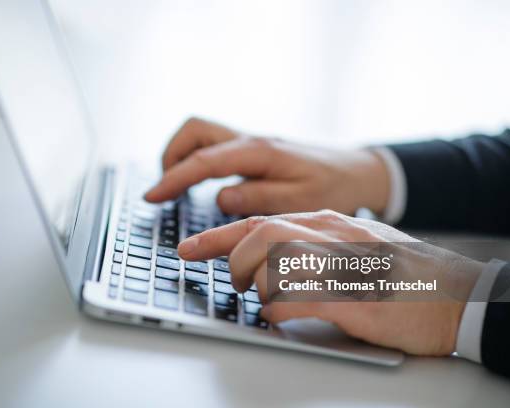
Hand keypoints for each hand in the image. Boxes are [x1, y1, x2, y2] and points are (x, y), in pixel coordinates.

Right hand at [145, 117, 390, 215]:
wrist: (356, 170)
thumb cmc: (333, 187)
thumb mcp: (301, 201)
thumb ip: (259, 198)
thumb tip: (221, 197)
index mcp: (260, 152)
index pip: (205, 161)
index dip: (173, 179)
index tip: (152, 196)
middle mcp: (251, 140)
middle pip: (195, 130)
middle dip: (171, 156)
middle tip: (163, 190)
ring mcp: (251, 141)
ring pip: (201, 133)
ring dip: (181, 155)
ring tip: (174, 186)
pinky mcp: (252, 148)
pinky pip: (213, 145)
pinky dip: (196, 159)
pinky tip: (197, 182)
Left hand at [177, 210, 482, 355]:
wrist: (461, 296)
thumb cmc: (406, 274)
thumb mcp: (357, 245)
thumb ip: (316, 245)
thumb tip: (268, 260)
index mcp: (331, 222)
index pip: (260, 220)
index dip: (217, 235)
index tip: (188, 248)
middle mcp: (334, 236)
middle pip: (259, 236)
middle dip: (232, 259)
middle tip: (233, 282)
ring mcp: (343, 265)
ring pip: (272, 263)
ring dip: (256, 285)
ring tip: (264, 299)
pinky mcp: (354, 300)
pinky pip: (295, 299)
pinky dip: (277, 310)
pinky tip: (284, 316)